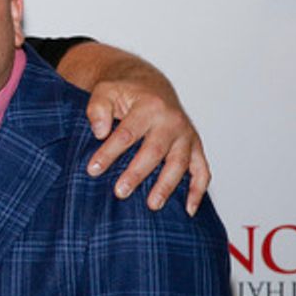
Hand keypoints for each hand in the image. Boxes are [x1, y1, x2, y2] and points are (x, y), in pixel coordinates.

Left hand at [84, 78, 209, 215]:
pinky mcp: (195, 146)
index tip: (93, 170)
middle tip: (120, 192)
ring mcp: (186, 135)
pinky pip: (202, 170)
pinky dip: (198, 190)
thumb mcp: (106, 91)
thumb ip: (98, 109)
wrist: (151, 86)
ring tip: (152, 205)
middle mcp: (171, 121)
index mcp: (149, 107)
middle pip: (154, 151)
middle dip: (137, 173)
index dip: (109, 153)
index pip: (127, 134)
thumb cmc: (126, 92)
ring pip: (179, 163)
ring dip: (167, 185)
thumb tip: (99, 132)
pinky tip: (188, 209)